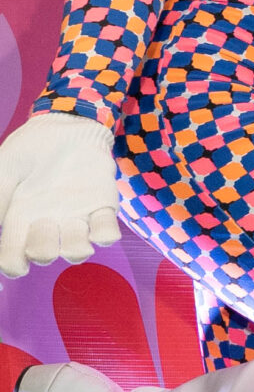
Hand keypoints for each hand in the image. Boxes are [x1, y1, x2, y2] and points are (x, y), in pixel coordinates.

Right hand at [0, 112, 121, 276]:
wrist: (64, 124)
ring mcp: (76, 217)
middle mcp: (48, 225)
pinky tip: (99, 228)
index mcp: (18, 220)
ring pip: (77, 251)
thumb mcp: (4, 171)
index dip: (13, 266)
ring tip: (72, 226)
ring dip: (74, 248)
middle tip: (43, 222)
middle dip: (42, 249)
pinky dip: (105, 236)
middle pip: (45, 256)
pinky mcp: (102, 206)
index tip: (16, 266)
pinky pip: (107, 232)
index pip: (13, 256)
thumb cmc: (28, 150)